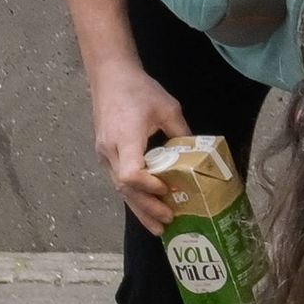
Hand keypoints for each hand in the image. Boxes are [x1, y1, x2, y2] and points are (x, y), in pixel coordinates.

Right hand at [90, 67, 189, 234]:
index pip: (130, 173)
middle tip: (169, 222)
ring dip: (139, 208)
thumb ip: (182, 133)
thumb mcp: (168, 108)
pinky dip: (133, 195)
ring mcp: (105, 154)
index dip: (148, 186)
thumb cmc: (139, 90)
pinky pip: (118, 180)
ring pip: (119, 188)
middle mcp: (111, 150)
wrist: (110, 77)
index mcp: (125, 138)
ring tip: (157, 226)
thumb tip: (199, 156)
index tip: (166, 189)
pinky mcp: (106, 153)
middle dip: (147, 208)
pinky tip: (145, 206)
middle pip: (125, 188)